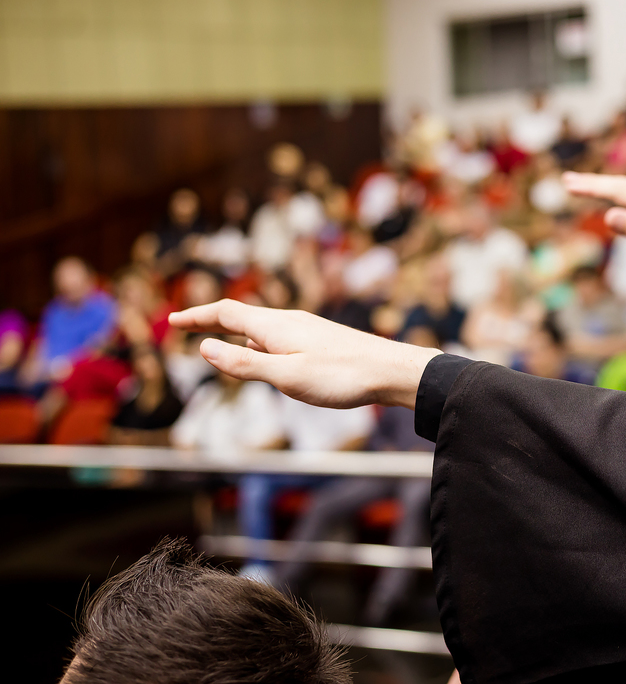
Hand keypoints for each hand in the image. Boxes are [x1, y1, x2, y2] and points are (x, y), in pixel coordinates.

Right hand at [168, 300, 440, 409]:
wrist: (391, 371)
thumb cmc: (341, 376)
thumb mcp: (286, 376)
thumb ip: (244, 363)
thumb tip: (204, 347)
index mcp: (275, 325)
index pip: (225, 312)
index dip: (196, 316)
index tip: (172, 321)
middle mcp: (289, 321)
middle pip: (240, 315)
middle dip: (209, 321)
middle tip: (183, 327)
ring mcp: (306, 329)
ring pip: (260, 326)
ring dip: (233, 332)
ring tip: (215, 342)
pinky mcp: (320, 340)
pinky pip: (277, 336)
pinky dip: (256, 341)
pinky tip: (263, 355)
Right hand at [563, 173, 625, 271]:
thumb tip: (608, 215)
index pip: (618, 190)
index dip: (591, 187)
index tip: (568, 184)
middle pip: (623, 185)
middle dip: (594, 183)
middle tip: (568, 181)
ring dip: (608, 187)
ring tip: (587, 188)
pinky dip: (624, 194)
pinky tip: (622, 199)